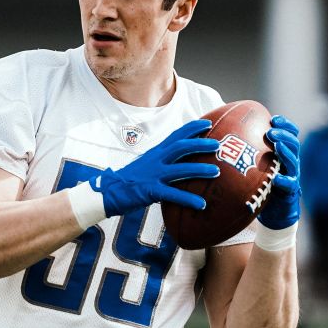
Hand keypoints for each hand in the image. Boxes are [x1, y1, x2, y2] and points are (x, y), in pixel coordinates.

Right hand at [93, 119, 219, 216]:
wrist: (109, 191)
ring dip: (200, 169)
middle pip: (180, 147)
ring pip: (180, 169)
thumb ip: (164, 161)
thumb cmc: (132, 179)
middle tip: (217, 145)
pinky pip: (173, 194)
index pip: (176, 135)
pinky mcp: (151, 191)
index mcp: (156, 152)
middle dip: (200, 144)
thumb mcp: (148, 164)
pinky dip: (188, 199)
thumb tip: (183, 160)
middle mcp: (156, 160)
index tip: (208, 123)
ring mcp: (153, 175)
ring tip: (217, 172)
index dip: (192, 128)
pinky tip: (201, 204)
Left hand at [256, 115, 300, 229]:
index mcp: (284, 152)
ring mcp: (292, 175)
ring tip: (277, 146)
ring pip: (293, 161)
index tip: (273, 118)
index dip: (285, 125)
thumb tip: (223, 132)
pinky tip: (276, 177)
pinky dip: (283, 180)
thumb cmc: (262, 182)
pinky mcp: (290, 191)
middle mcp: (291, 162)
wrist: (274, 210)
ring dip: (285, 152)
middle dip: (283, 135)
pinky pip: (289, 184)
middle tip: (271, 132)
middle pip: (293, 143)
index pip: (289, 134)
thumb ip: (249, 149)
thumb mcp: (257, 163)